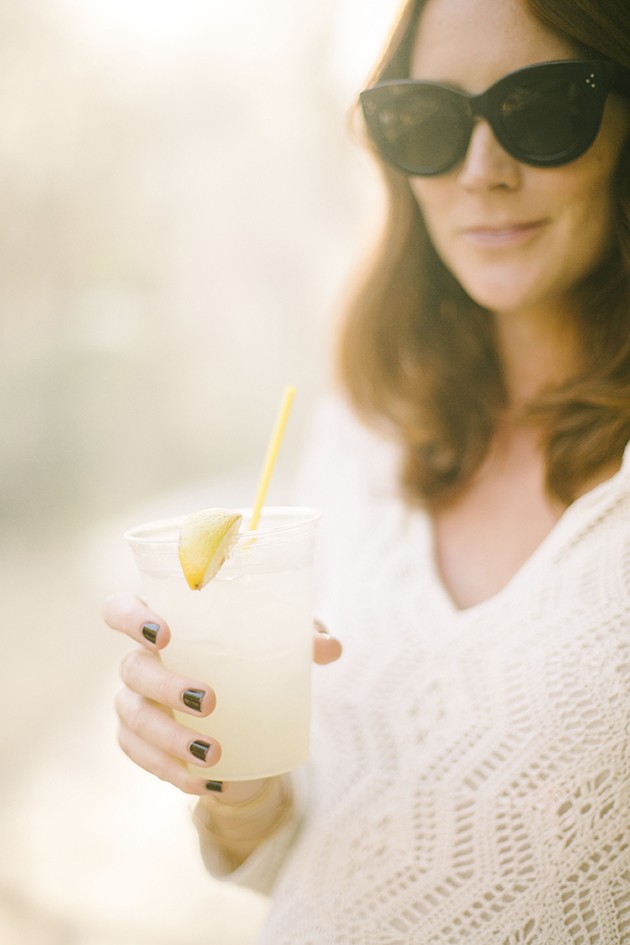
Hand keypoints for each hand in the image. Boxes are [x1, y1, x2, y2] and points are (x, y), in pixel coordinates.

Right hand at [103, 592, 341, 796]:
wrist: (243, 710)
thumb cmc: (252, 654)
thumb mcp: (278, 642)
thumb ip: (301, 637)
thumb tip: (330, 647)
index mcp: (162, 622)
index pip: (119, 609)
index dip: (131, 618)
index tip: (165, 634)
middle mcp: (140, 660)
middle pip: (131, 669)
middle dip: (165, 686)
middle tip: (209, 700)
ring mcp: (134, 702)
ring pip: (133, 719)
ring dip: (168, 739)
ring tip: (213, 754)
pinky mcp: (140, 741)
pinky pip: (141, 759)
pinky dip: (172, 772)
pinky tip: (206, 783)